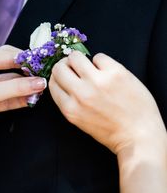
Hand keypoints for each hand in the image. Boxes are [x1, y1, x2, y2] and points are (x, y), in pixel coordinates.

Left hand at [0, 45, 45, 152]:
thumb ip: (16, 87)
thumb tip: (39, 82)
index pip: (6, 55)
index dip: (25, 59)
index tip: (41, 62)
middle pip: (11, 69)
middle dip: (27, 73)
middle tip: (43, 75)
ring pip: (12, 84)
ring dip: (25, 88)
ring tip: (41, 89)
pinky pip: (10, 97)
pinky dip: (21, 99)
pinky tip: (32, 99)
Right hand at [49, 51, 165, 155]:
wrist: (139, 136)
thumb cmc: (112, 132)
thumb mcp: (82, 122)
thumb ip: (71, 103)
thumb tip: (67, 80)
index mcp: (70, 109)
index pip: (52, 83)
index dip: (58, 77)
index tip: (65, 74)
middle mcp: (80, 94)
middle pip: (59, 68)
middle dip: (65, 66)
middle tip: (75, 68)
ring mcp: (97, 81)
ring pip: (75, 57)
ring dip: (80, 60)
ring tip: (91, 67)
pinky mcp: (115, 72)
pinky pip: (99, 57)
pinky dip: (102, 62)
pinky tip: (109, 72)